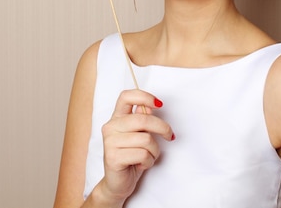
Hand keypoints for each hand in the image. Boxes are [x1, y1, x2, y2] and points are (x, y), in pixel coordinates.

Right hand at [93, 89, 174, 204]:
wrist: (117, 183)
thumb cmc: (131, 157)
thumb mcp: (139, 135)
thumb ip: (142, 119)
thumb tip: (151, 106)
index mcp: (116, 118)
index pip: (126, 96)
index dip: (144, 96)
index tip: (159, 104)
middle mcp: (110, 127)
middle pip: (143, 119)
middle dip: (163, 128)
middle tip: (170, 136)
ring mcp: (110, 142)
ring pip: (145, 139)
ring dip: (154, 150)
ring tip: (148, 156)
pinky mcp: (113, 157)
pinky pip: (142, 154)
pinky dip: (149, 161)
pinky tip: (141, 164)